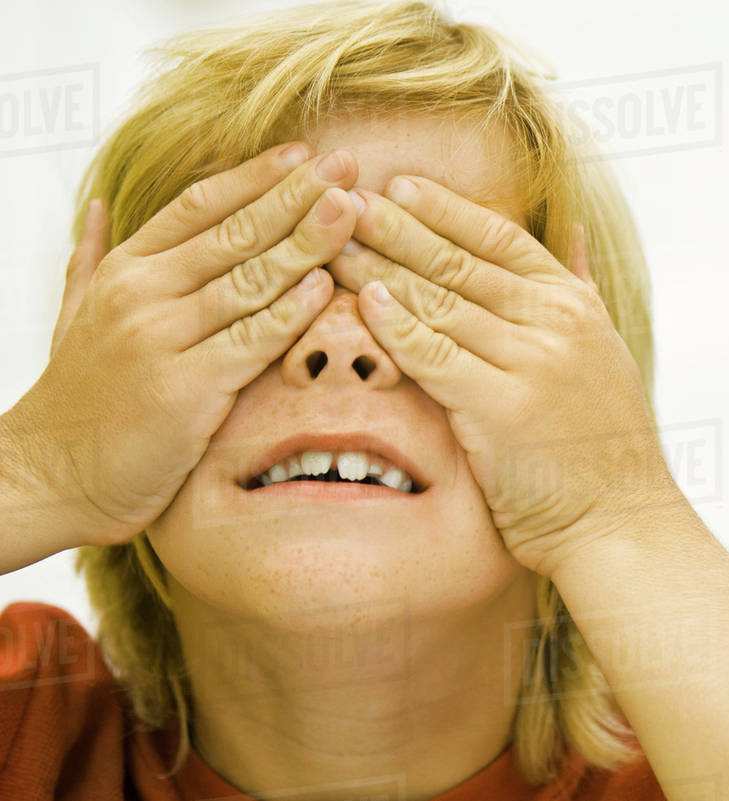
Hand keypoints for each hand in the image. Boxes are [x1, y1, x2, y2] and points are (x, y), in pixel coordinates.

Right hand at [11, 143, 358, 545]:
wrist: (51, 473)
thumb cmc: (77, 395)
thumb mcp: (73, 312)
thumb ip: (91, 258)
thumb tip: (96, 207)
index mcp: (124, 269)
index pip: (199, 205)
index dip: (255, 177)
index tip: (302, 155)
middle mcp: (142, 294)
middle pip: (234, 233)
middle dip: (295, 197)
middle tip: (346, 168)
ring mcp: (162, 339)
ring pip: (249, 280)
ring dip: (305, 243)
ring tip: (350, 212)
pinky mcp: (185, 388)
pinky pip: (251, 341)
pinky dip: (291, 314)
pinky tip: (325, 288)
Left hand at [330, 177, 676, 577]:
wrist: (620, 520)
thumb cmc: (605, 445)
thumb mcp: (607, 350)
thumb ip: (583, 287)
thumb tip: (576, 230)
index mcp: (575, 305)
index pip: (501, 238)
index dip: (446, 209)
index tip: (400, 185)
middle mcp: (556, 322)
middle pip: (461, 262)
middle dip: (398, 228)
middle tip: (346, 200)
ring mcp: (531, 361)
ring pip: (441, 302)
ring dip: (382, 269)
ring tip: (335, 244)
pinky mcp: (501, 406)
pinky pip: (434, 356)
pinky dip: (396, 327)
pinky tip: (364, 303)